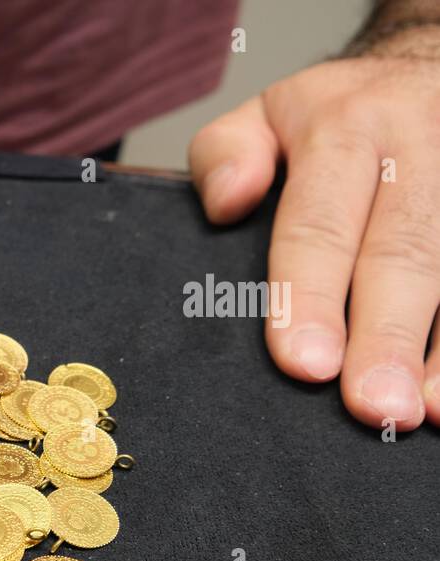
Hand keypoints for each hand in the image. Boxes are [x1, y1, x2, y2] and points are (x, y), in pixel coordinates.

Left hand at [191, 51, 439, 430]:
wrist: (428, 67)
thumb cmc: (335, 116)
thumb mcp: (266, 113)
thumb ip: (225, 153)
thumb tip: (227, 202)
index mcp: (344, 128)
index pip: (319, 223)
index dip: (309, 297)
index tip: (304, 364)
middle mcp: (419, 145)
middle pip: (403, 252)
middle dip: (387, 336)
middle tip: (373, 406)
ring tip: (426, 410)